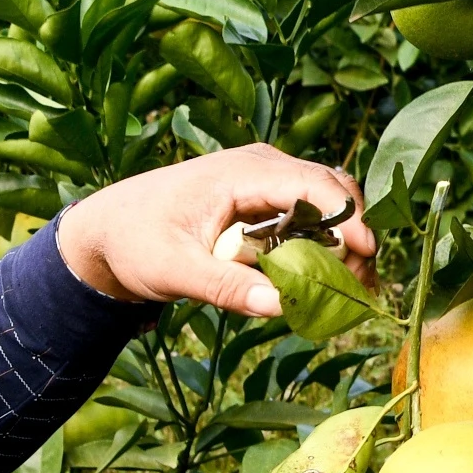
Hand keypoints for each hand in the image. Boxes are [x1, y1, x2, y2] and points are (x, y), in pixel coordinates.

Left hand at [53, 144, 376, 315]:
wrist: (106, 230)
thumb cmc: (134, 243)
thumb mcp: (174, 271)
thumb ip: (226, 288)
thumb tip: (281, 305)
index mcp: (239, 172)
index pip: (311, 184)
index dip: (346, 216)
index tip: (366, 252)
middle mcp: (259, 166)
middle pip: (329, 189)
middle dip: (351, 234)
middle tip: (358, 284)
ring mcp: (263, 180)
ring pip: (324, 201)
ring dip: (340, 241)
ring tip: (344, 288)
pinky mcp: (263, 198)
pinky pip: (306, 214)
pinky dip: (321, 243)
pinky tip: (320, 279)